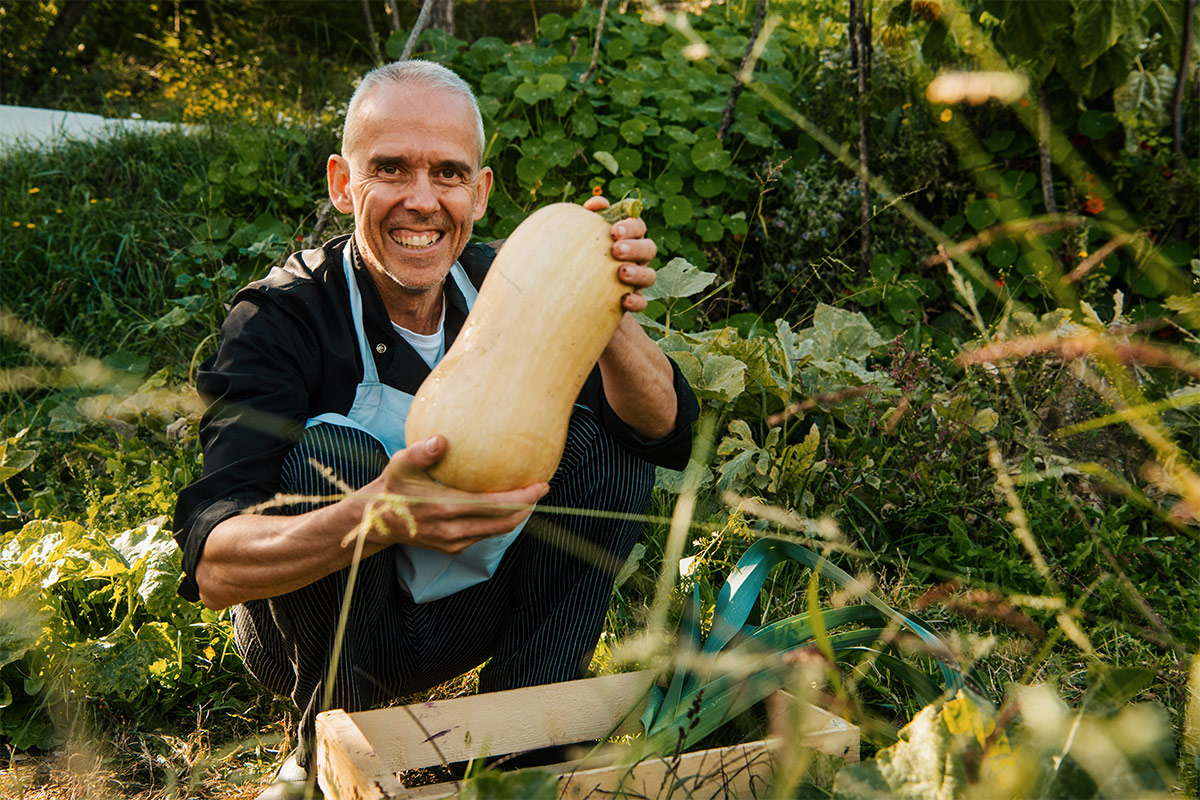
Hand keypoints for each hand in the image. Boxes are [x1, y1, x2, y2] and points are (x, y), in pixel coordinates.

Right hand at [363, 435, 548, 554]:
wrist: (376, 522)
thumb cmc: (392, 487)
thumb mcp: (400, 465)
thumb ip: (421, 453)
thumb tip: (441, 439)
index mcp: (445, 509)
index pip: (494, 506)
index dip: (522, 498)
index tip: (541, 485)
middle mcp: (453, 530)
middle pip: (503, 523)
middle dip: (527, 507)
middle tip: (542, 488)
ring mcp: (454, 542)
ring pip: (496, 531)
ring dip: (515, 516)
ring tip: (529, 497)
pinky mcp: (453, 548)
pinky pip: (485, 536)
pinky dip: (500, 522)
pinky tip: (506, 508)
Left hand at [584, 195, 656, 312]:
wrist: (574, 292)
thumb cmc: (578, 255)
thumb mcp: (580, 235)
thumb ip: (588, 217)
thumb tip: (596, 204)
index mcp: (628, 238)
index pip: (638, 227)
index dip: (631, 226)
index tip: (614, 231)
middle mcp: (637, 258)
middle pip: (648, 248)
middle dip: (635, 247)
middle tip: (616, 250)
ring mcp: (637, 281)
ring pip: (650, 276)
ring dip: (638, 273)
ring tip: (621, 272)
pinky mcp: (632, 301)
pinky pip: (642, 303)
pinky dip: (636, 301)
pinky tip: (624, 300)